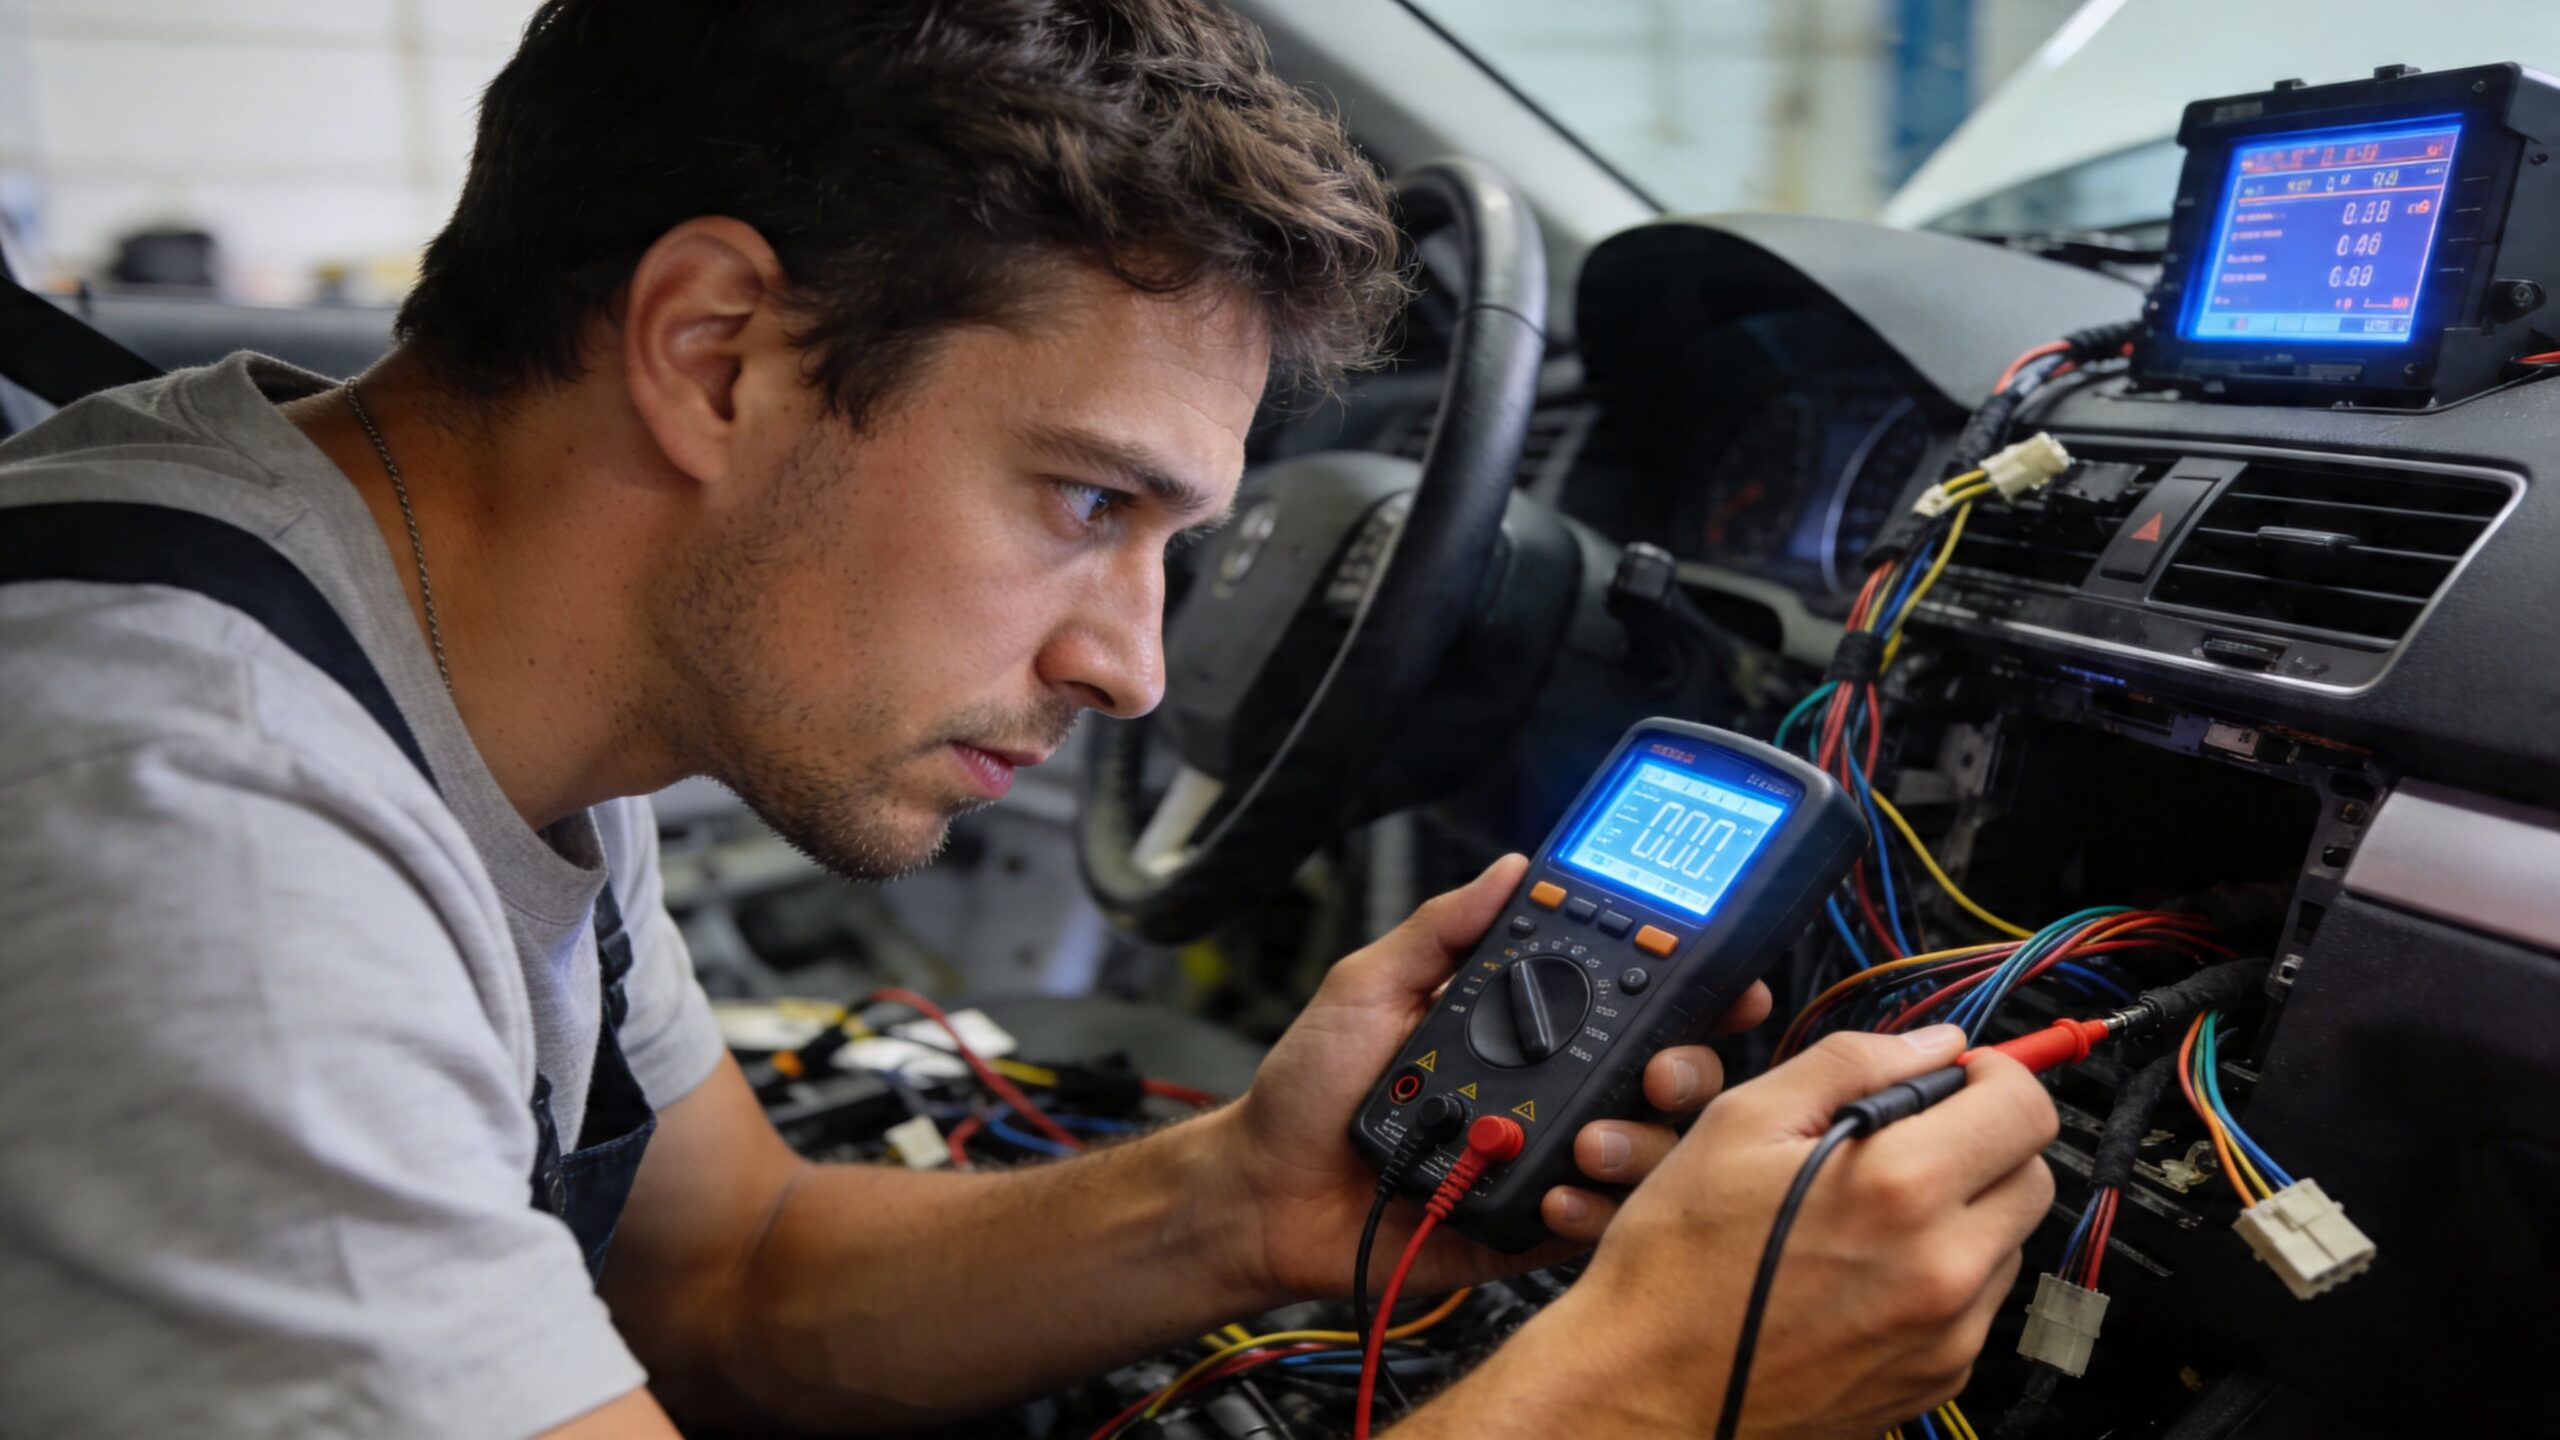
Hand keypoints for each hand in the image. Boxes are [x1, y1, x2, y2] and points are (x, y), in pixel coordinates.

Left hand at [1200, 854, 1772, 1301]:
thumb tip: (1509, 868)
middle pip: (1664, 1078)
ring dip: (1639, 1144)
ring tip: (1591, 1140)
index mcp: (1526, 1028)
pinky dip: (1591, 1210)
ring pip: (1647, 1155)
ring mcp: (1547, 1159)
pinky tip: (1556, 1193)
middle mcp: (1551, 1091)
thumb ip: (1442, 928)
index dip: (1693, 991)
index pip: (1629, 1002)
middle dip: (1686, 1070)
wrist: (1267, 1189)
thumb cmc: (1310, 1088)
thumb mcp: (1368, 984)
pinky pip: (1595, 1224)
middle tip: (1660, 1069)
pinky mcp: (1531, 1226)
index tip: (1729, 980)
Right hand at [1542, 1026, 2057, 1436]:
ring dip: (1963, 1210)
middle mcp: (1941, 1268)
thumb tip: (1930, 1044)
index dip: (1993, 1076)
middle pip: (2033, 1176)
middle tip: (1911, 1140)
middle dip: (1985, 1142)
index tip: (1955, 1078)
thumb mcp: (1740, 1123)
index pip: (2024, 1108)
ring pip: (2006, 1242)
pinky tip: (1864, 1268)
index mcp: (1899, 1189)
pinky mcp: (1937, 1378)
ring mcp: (1946, 1334)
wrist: (1645, 1386)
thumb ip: (1848, 1065)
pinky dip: (1939, 1273)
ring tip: (1872, 1213)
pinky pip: (1974, 1304)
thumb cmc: (1677, 1263)